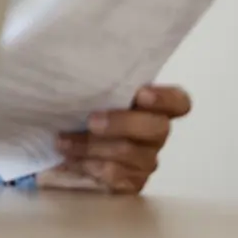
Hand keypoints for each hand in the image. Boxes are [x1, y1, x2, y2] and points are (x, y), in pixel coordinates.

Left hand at [38, 84, 191, 194]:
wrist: (59, 147)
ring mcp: (145, 160)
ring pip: (130, 153)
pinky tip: (69, 159)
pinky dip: (88, 165)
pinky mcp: (130, 183)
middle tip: (91, 121)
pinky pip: (116, 176)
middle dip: (122, 123)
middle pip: (157, 128)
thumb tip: (66, 54)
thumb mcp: (84, 92)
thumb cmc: (77, 112)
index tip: (141, 94)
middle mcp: (154, 133)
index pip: (178, 102)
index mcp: (151, 106)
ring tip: (62, 141)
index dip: (166, 98)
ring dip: (91, 146)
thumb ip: (92, 80)